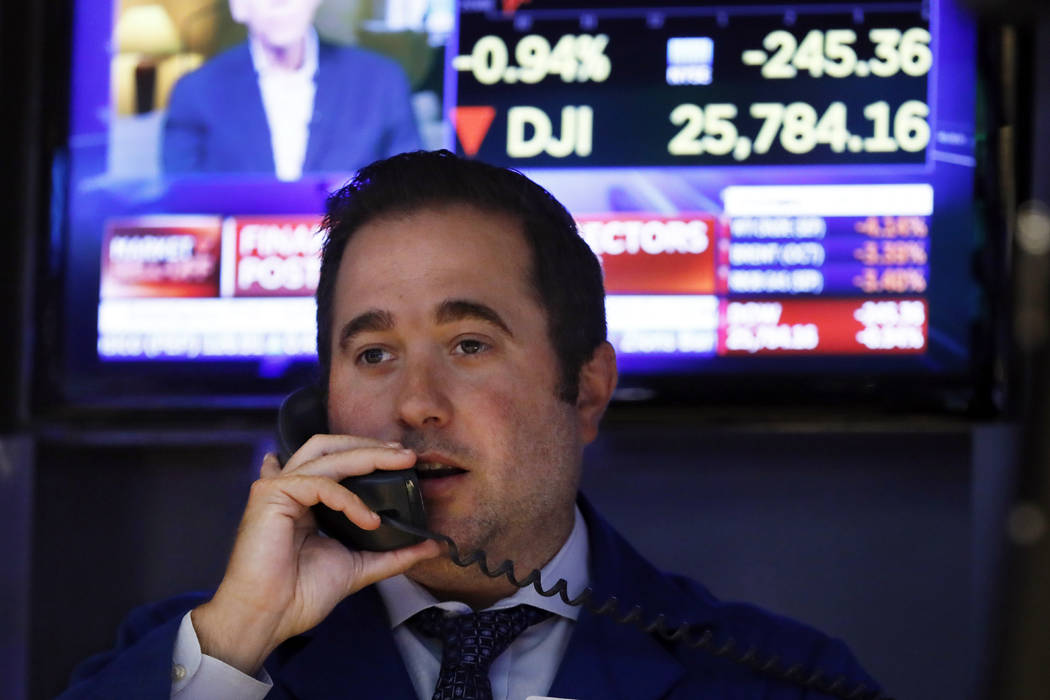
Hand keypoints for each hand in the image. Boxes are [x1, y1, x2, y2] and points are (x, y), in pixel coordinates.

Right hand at [191, 436, 440, 674]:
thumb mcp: (359, 566)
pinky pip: (321, 484)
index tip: (402, 458)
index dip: (367, 453)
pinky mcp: (270, 494)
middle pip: (330, 446)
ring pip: (328, 455)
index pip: (336, 460)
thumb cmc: (301, 594)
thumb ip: (392, 553)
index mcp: (305, 499)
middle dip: (370, 445)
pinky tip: (370, 519)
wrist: (269, 617)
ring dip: (368, 456)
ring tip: (401, 463)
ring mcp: (278, 487)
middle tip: (406, 454)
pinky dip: (350, 499)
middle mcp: (289, 486)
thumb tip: (431, 545)